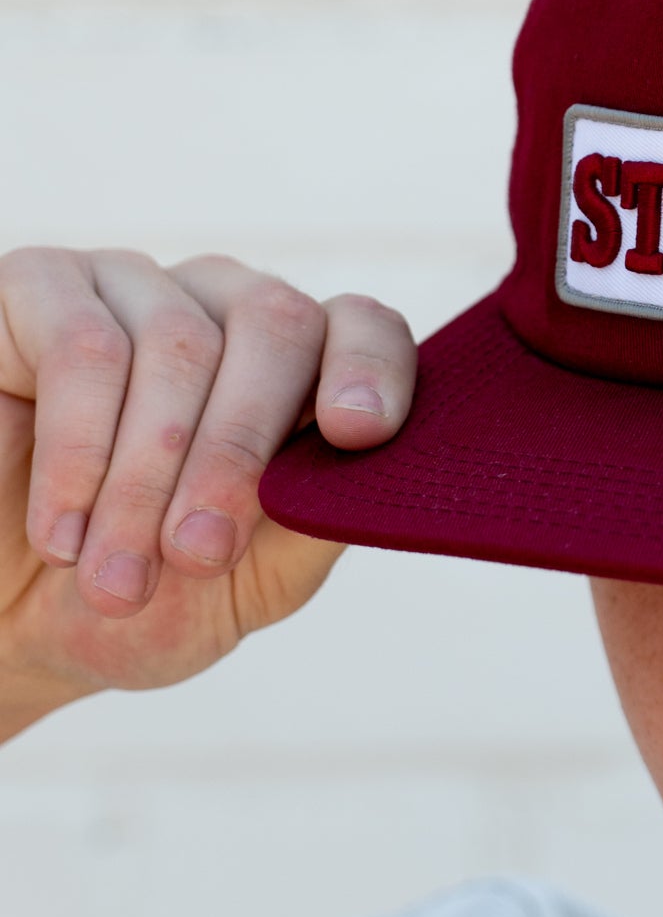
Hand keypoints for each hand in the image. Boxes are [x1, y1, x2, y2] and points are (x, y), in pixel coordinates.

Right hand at [0, 248, 416, 735]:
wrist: (12, 630)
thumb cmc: (147, 600)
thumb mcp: (254, 582)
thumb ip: (317, 519)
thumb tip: (367, 468)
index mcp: (298, 369)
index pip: (361, 325)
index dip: (372, 367)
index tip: (357, 433)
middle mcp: (222, 308)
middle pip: (276, 324)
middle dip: (240, 453)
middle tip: (197, 555)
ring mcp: (133, 287)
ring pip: (178, 345)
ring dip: (146, 479)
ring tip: (116, 580)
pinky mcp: (37, 286)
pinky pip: (83, 346)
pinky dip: (78, 454)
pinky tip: (63, 534)